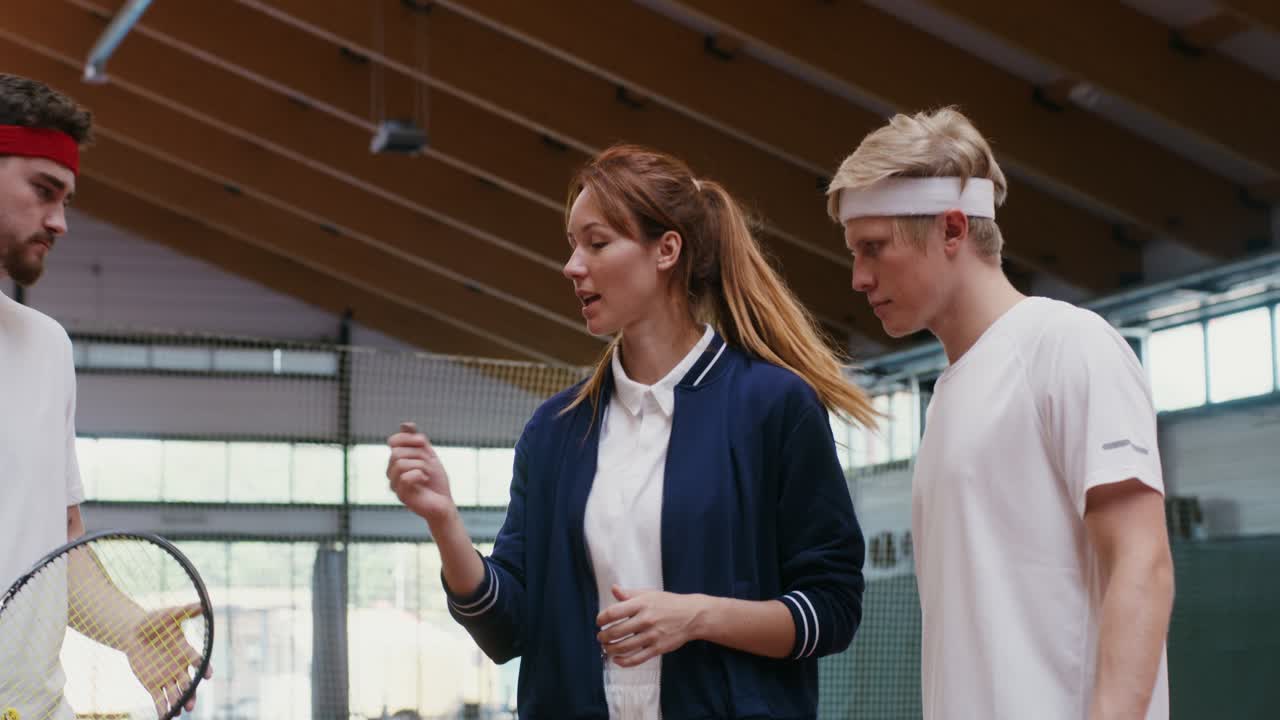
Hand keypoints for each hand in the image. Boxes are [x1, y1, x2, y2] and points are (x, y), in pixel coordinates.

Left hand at [124, 603, 211, 717]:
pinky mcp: (153, 685)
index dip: (204, 668)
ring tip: (181, 710)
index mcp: (186, 651)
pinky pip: (160, 699)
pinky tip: (165, 717)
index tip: (208, 675)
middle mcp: (179, 667)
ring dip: (179, 702)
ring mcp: (167, 677)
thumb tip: (204, 604)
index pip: (198, 661)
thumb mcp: (169, 615)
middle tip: (191, 702)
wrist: (133, 633)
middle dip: (191, 692)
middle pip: (189, 682)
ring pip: (176, 693)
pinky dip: (163, 709)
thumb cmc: (153, 622)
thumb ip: (186, 611)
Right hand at [387, 421, 456, 524]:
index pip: (394, 441)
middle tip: (429, 464)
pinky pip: (405, 476)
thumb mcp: (429, 455)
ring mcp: (394, 484)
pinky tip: (425, 481)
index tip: (424, 443)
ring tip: (427, 474)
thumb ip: (418, 440)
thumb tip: (405, 424)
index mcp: (397, 461)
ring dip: (421, 465)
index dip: (410, 438)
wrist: (444, 503)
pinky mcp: (401, 495)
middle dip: (418, 454)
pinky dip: (420, 475)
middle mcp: (391, 472)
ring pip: (399, 463)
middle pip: (397, 452)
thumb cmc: (436, 481)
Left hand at [595, 585, 706, 667]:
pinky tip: (617, 660)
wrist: (692, 616)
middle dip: (603, 637)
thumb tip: (613, 589)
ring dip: (610, 649)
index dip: (602, 618)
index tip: (599, 622)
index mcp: (641, 604)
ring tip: (607, 648)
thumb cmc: (668, 603)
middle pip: (616, 632)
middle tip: (601, 637)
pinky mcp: (658, 648)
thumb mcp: (649, 594)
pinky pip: (637, 659)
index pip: (614, 612)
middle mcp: (645, 619)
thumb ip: (629, 594)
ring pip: (624, 647)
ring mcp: (652, 635)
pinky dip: (623, 662)